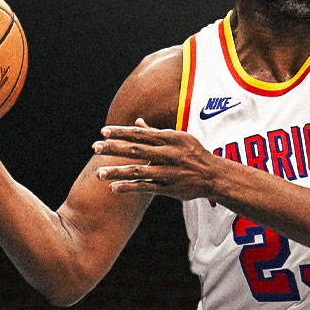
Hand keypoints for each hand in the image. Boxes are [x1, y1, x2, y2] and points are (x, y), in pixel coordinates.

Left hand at [94, 118, 217, 199]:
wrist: (214, 176)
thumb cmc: (194, 154)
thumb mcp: (180, 139)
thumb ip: (156, 132)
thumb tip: (137, 122)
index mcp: (171, 138)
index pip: (141, 134)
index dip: (121, 132)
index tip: (103, 132)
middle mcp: (169, 154)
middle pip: (137, 150)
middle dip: (115, 148)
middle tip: (95, 147)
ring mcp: (169, 171)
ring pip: (140, 171)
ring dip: (118, 171)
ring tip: (99, 173)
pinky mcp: (170, 187)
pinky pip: (147, 187)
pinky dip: (130, 187)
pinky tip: (114, 187)